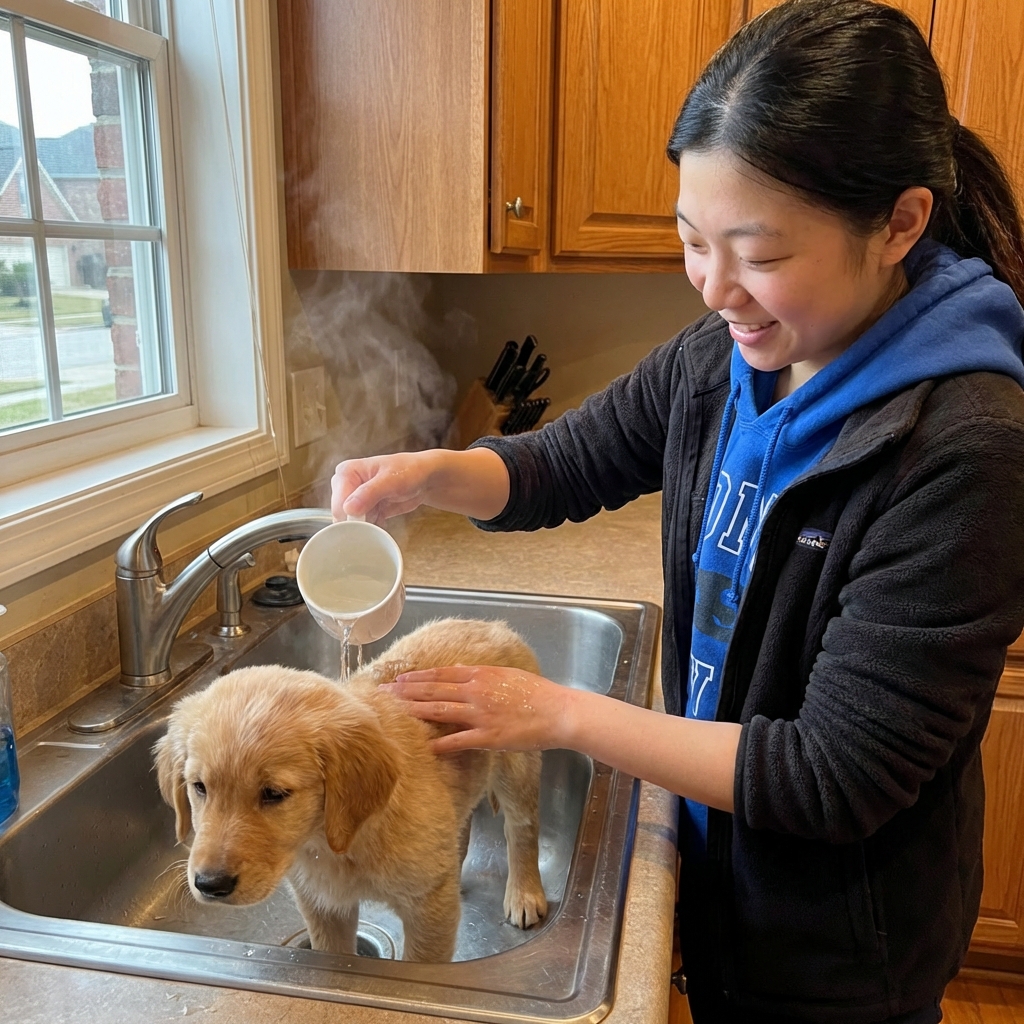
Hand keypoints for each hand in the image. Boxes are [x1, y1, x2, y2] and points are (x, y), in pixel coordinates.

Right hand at [331, 447, 510, 523]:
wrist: (426, 478)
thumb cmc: (410, 470)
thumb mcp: (391, 480)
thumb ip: (369, 493)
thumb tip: (348, 508)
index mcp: (347, 472)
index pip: (338, 500)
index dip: (348, 515)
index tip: (363, 522)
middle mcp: (347, 485)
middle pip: (342, 514)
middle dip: (358, 522)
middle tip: (377, 520)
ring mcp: (356, 499)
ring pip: (352, 523)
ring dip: (366, 526)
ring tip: (383, 517)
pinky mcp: (366, 510)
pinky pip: (364, 526)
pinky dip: (373, 528)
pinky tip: (384, 521)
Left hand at [381, 665, 575, 753]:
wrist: (558, 711)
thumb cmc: (537, 693)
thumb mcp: (508, 675)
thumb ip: (483, 675)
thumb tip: (463, 673)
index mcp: (482, 675)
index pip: (441, 674)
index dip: (418, 677)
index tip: (399, 679)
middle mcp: (477, 692)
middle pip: (434, 689)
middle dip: (407, 692)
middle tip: (384, 694)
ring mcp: (481, 714)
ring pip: (441, 710)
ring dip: (416, 711)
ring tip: (396, 713)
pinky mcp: (489, 737)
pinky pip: (460, 740)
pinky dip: (442, 744)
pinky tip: (427, 747)